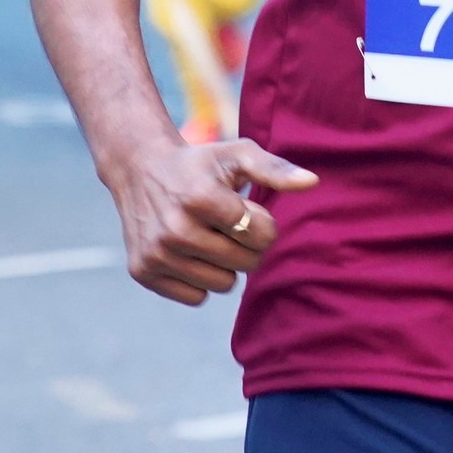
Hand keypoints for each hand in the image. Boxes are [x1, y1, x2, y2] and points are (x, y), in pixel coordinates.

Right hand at [105, 136, 318, 306]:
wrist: (140, 170)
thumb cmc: (201, 164)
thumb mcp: (237, 155)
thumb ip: (276, 169)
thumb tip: (312, 182)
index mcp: (201, 198)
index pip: (261, 235)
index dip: (264, 225)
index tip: (250, 210)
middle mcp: (175, 229)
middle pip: (245, 263)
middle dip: (248, 246)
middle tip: (232, 226)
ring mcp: (156, 253)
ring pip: (222, 285)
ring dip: (225, 265)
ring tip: (210, 237)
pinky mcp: (143, 271)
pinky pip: (195, 297)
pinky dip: (200, 279)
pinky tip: (190, 252)